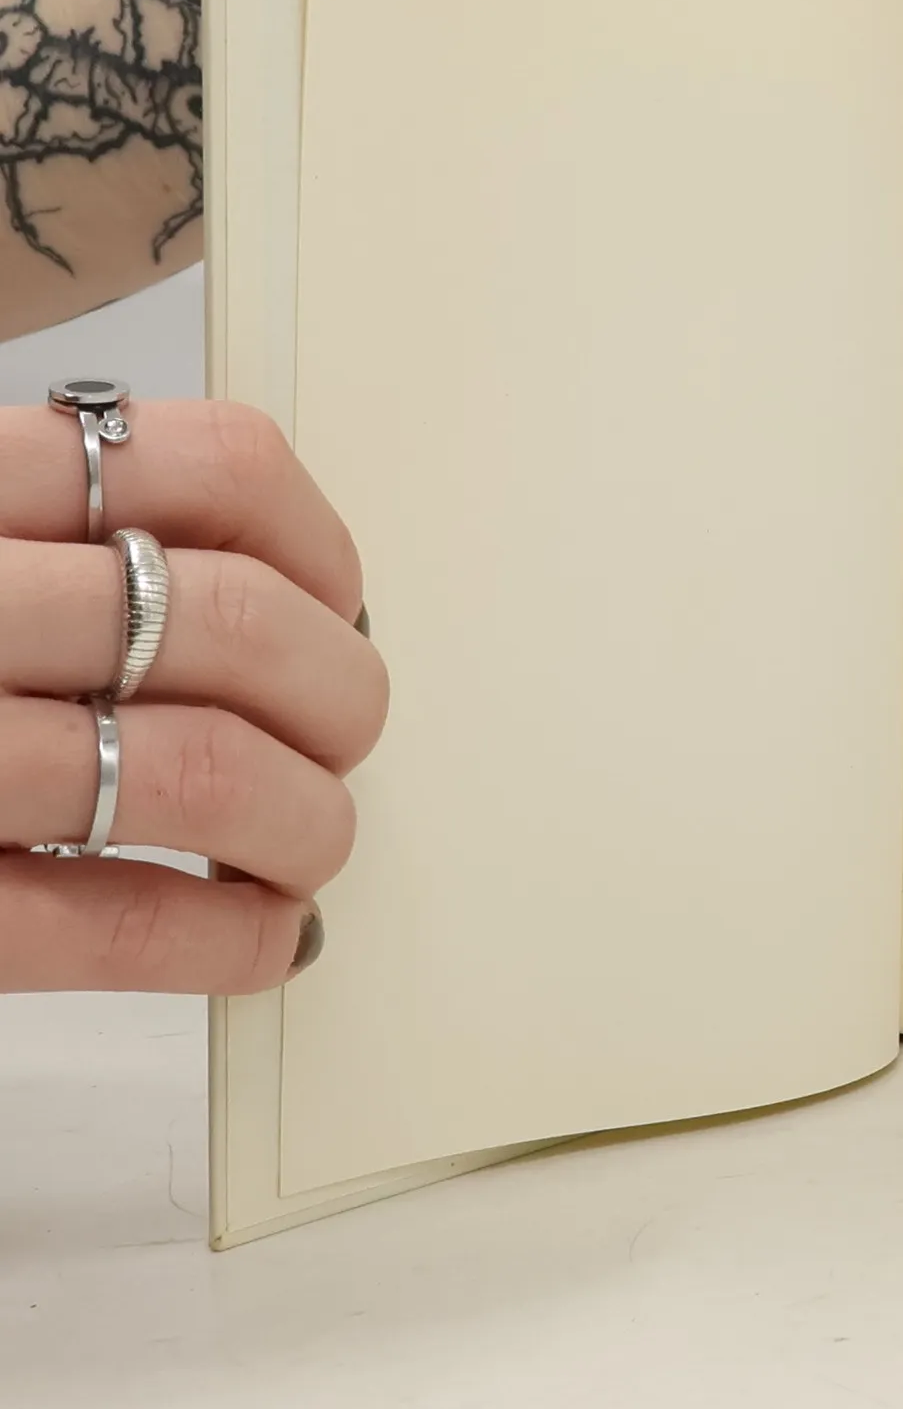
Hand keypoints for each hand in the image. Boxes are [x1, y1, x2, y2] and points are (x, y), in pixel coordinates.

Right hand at [0, 400, 385, 992]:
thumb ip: (52, 534)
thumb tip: (285, 598)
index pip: (214, 467)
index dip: (320, 547)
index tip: (341, 603)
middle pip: (233, 625)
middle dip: (338, 699)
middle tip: (343, 738)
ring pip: (199, 772)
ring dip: (307, 822)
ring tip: (310, 844)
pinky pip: (96, 925)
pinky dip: (217, 941)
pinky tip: (262, 940)